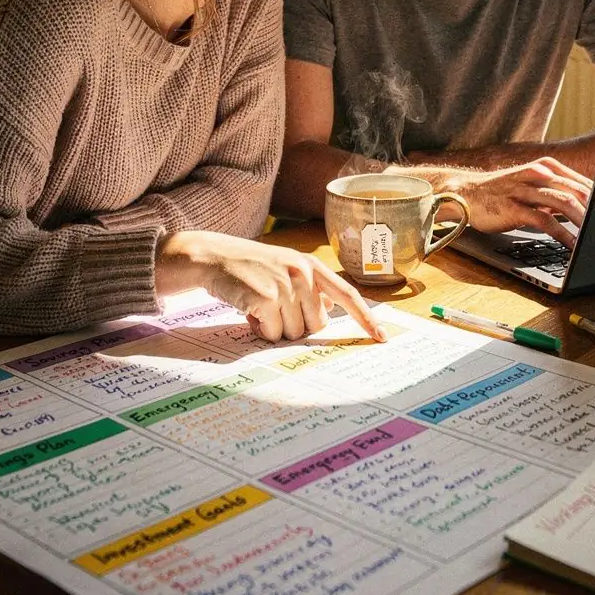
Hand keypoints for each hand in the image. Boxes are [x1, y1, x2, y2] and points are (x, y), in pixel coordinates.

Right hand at [155, 230, 384, 342]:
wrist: (213, 257)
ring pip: (293, 333)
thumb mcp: (286, 267)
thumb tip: (332, 308)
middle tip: (274, 310)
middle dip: (295, 326)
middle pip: (316, 325)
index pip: (347, 294)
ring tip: (259, 306)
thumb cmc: (251, 267)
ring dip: (274, 328)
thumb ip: (311, 286)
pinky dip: (259, 330)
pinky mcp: (265, 298)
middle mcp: (302, 273)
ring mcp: (284, 285)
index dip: (365, 318)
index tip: (380, 337)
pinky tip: (249, 311)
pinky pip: (272, 334)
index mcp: (311, 266)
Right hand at [450, 157, 591, 247]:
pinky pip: (545, 221)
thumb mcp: (531, 188)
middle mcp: (537, 175)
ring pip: (563, 203)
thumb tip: (585, 209)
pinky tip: (571, 245)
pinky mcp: (514, 207)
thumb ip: (555, 194)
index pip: (582, 182)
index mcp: (545, 167)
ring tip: (594, 237)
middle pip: (577, 191)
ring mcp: (524, 190)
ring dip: (583, 223)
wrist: (465, 194)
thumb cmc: (502, 193)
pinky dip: (563, 234)